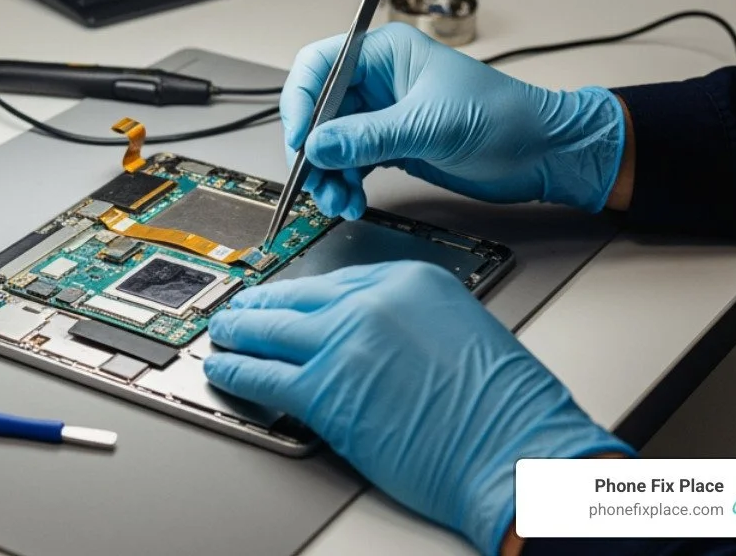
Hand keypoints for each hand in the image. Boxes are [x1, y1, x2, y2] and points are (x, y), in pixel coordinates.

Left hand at [205, 262, 628, 555]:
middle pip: (298, 297)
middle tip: (243, 308)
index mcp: (410, 280)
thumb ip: (412, 321)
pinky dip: (235, 371)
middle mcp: (371, 303)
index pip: (338, 280)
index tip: (289, 298)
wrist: (514, 454)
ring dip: (238, 331)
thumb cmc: (506, 409)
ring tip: (222, 332)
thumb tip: (375, 336)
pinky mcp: (323, 391)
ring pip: (270, 330)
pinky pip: (263, 374)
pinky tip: (223, 369)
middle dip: (263, 305)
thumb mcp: (464, 331)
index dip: (305, 294)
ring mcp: (342, 344)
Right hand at [284, 23, 624, 218]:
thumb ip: (370, 135)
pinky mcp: (391, 143)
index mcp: (386, 52)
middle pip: (318, 109)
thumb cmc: (505, 117)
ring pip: (330, 141)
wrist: (544, 153)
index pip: (319, 66)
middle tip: (315, 182)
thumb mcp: (431, 125)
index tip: (300, 140)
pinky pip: (350, 161)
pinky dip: (345, 183)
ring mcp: (382, 112)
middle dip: (313, 149)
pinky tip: (352, 201)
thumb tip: (318, 145)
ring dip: (327, 174)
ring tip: (338, 201)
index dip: (300, 102)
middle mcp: (378, 79)